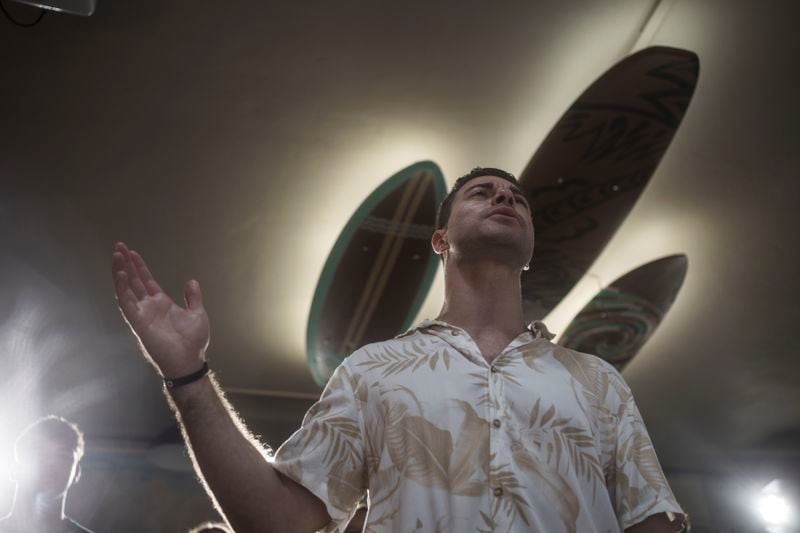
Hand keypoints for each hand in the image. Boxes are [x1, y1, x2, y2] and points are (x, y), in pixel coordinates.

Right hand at [112, 242, 209, 377]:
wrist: (190, 361)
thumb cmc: (193, 342)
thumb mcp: (197, 313)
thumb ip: (193, 297)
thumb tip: (191, 281)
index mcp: (161, 303)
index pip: (146, 280)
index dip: (139, 266)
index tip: (131, 252)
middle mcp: (148, 307)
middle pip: (133, 281)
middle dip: (125, 264)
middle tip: (118, 247)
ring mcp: (142, 314)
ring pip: (126, 289)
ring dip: (120, 273)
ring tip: (116, 256)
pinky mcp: (138, 324)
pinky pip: (127, 304)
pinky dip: (122, 290)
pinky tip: (121, 275)